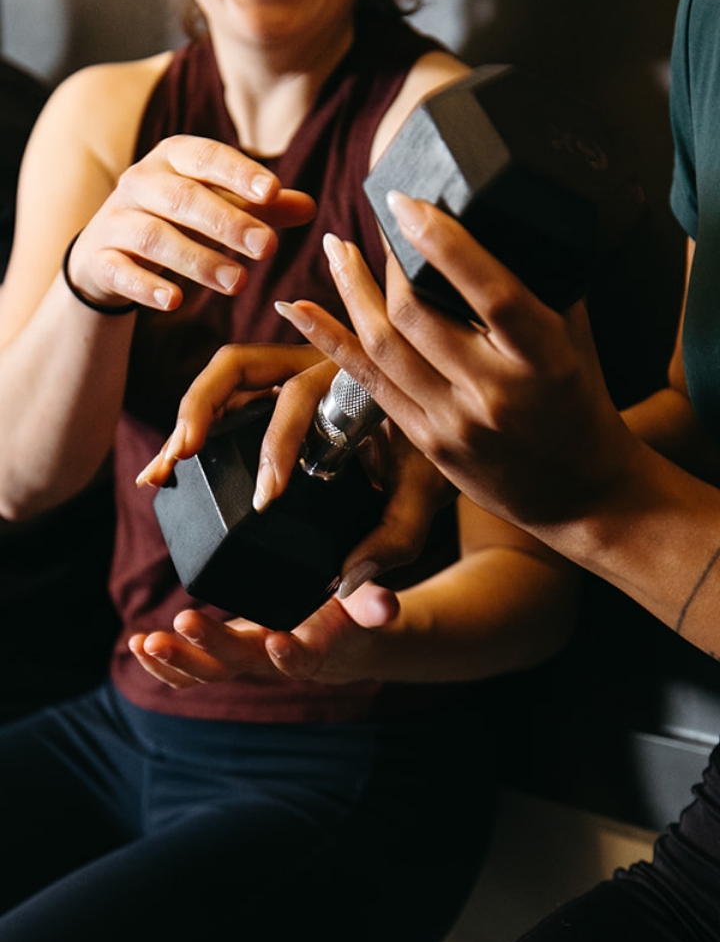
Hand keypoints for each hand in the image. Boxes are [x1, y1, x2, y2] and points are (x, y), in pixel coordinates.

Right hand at [64, 135, 315, 311]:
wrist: (108, 249)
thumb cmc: (178, 219)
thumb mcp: (218, 206)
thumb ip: (261, 208)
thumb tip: (310, 207)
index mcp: (173, 159)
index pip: (206, 158)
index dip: (238, 173)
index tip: (272, 191)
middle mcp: (140, 182)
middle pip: (183, 199)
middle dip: (227, 223)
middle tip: (268, 248)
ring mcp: (116, 221)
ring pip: (154, 237)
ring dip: (197, 260)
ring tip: (238, 283)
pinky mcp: (101, 260)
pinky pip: (121, 271)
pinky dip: (146, 287)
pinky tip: (174, 301)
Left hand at [128, 583, 398, 689]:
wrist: (339, 640)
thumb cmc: (352, 613)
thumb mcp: (368, 606)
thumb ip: (375, 606)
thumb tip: (389, 606)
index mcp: (312, 650)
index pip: (301, 658)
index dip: (289, 654)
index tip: (276, 641)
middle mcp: (274, 661)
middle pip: (240, 663)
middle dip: (210, 646)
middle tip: (184, 621)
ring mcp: (245, 661)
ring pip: (208, 672)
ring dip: (176, 660)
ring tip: (146, 642)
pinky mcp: (225, 655)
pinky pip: (190, 671)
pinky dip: (162, 663)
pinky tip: (137, 644)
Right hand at [136, 338, 454, 595]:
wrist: (453, 419)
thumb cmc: (439, 452)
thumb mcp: (429, 492)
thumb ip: (398, 535)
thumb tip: (349, 581)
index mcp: (356, 373)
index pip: (301, 396)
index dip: (278, 443)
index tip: (267, 496)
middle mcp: (316, 360)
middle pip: (242, 364)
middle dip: (203, 410)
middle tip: (182, 458)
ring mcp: (289, 368)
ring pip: (224, 376)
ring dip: (187, 417)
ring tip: (164, 469)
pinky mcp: (272, 387)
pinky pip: (225, 396)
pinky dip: (192, 425)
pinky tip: (169, 466)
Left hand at [275, 195, 636, 529]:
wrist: (580, 492)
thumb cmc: (579, 399)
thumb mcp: (574, 337)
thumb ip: (537, 284)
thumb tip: (490, 216)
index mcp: (543, 359)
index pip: (489, 292)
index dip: (443, 244)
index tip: (404, 202)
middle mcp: (495, 393)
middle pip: (419, 317)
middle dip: (387, 263)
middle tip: (375, 224)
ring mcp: (455, 424)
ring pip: (383, 347)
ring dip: (350, 291)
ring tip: (336, 248)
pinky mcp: (427, 443)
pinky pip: (368, 384)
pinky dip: (330, 341)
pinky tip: (299, 309)